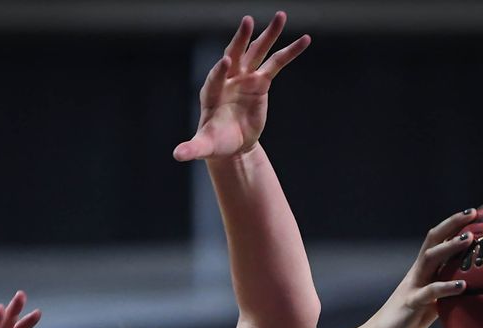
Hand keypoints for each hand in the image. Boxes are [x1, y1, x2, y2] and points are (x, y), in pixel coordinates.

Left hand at [173, 13, 309, 161]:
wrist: (232, 143)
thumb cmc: (215, 143)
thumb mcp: (204, 147)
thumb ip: (192, 148)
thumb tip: (177, 156)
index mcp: (211, 92)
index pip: (215, 78)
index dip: (220, 71)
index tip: (226, 63)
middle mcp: (228, 79)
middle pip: (234, 55)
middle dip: (240, 39)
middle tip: (247, 21)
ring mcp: (245, 77)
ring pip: (257, 52)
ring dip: (269, 34)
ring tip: (281, 16)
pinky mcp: (261, 82)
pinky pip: (276, 63)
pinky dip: (290, 52)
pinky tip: (304, 40)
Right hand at [359, 210, 473, 327]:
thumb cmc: (405, 323)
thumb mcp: (430, 306)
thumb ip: (446, 295)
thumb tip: (471, 292)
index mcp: (421, 272)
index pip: (437, 241)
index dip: (453, 226)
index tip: (474, 214)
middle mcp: (417, 274)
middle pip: (433, 240)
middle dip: (453, 225)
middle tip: (473, 214)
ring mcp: (413, 286)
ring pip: (430, 259)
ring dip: (450, 247)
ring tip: (470, 238)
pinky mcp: (411, 303)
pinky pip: (430, 292)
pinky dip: (447, 287)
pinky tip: (463, 285)